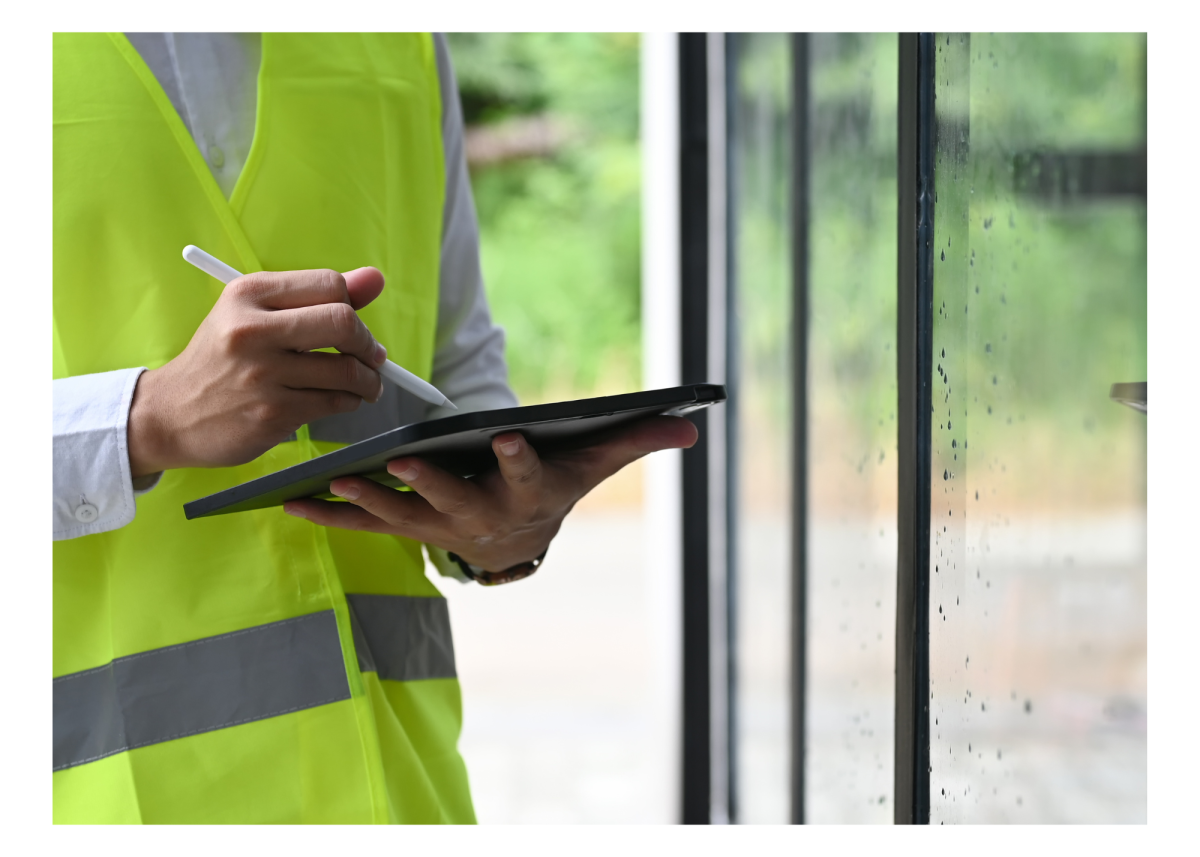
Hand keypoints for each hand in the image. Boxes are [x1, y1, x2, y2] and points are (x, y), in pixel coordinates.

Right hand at [128, 267, 388, 476]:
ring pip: (347, 370)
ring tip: (364, 384)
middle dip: (368, 344)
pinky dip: (349, 402)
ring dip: (367, 380)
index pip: (329, 284)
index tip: (355, 325)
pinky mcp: (272, 413)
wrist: (170, 414)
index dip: (354, 306)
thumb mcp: (254, 315)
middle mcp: (252, 330)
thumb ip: (315, 297)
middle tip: (372, 357)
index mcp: (248, 294)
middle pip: (343, 323)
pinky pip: (335, 402)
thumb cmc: (222, 360)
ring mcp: (261, 374)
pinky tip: (341, 400)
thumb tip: (374, 279)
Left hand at [282, 415, 698, 572]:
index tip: (509, 431)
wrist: (517, 539)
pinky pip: (363, 526)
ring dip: (368, 501)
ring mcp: (436, 528)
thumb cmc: (555, 485)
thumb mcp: (595, 463)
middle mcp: (479, 518)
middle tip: (402, 458)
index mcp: (526, 493)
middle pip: (454, 502)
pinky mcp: (402, 528)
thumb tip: (694, 424)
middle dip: (429, 482)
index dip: (520, 456)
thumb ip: (636, 440)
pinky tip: (292, 501)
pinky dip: (330, 515)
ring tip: (336, 480)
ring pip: (400, 518)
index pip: (527, 475)